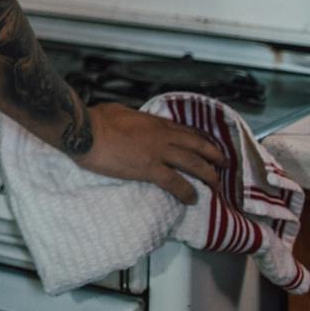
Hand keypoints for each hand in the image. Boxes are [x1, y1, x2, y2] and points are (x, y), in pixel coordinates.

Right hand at [73, 103, 227, 202]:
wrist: (86, 132)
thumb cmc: (95, 120)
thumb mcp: (119, 111)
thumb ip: (133, 118)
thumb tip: (135, 122)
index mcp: (153, 122)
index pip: (183, 130)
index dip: (198, 138)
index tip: (206, 144)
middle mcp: (162, 136)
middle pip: (196, 145)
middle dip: (213, 154)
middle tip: (224, 163)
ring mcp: (158, 153)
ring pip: (193, 163)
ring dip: (208, 174)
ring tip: (216, 183)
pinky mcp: (150, 169)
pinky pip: (175, 182)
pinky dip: (187, 191)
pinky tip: (193, 199)